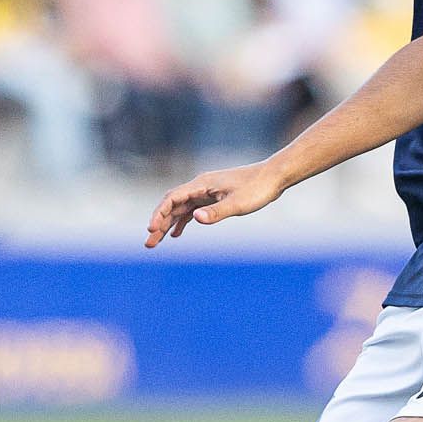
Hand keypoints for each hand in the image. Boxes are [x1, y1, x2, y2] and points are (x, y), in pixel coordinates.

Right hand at [145, 161, 284, 246]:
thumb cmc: (257, 188)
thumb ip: (216, 212)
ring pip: (181, 209)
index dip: (160, 214)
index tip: (152, 229)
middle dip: (159, 224)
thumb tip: (195, 218)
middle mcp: (200, 186)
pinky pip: (192, 209)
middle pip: (172, 205)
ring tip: (156, 242)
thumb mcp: (237, 204)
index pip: (172, 199)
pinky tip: (177, 234)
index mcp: (201, 185)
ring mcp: (206, 192)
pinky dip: (183, 221)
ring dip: (168, 225)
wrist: (274, 176)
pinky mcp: (214, 197)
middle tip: (148, 244)